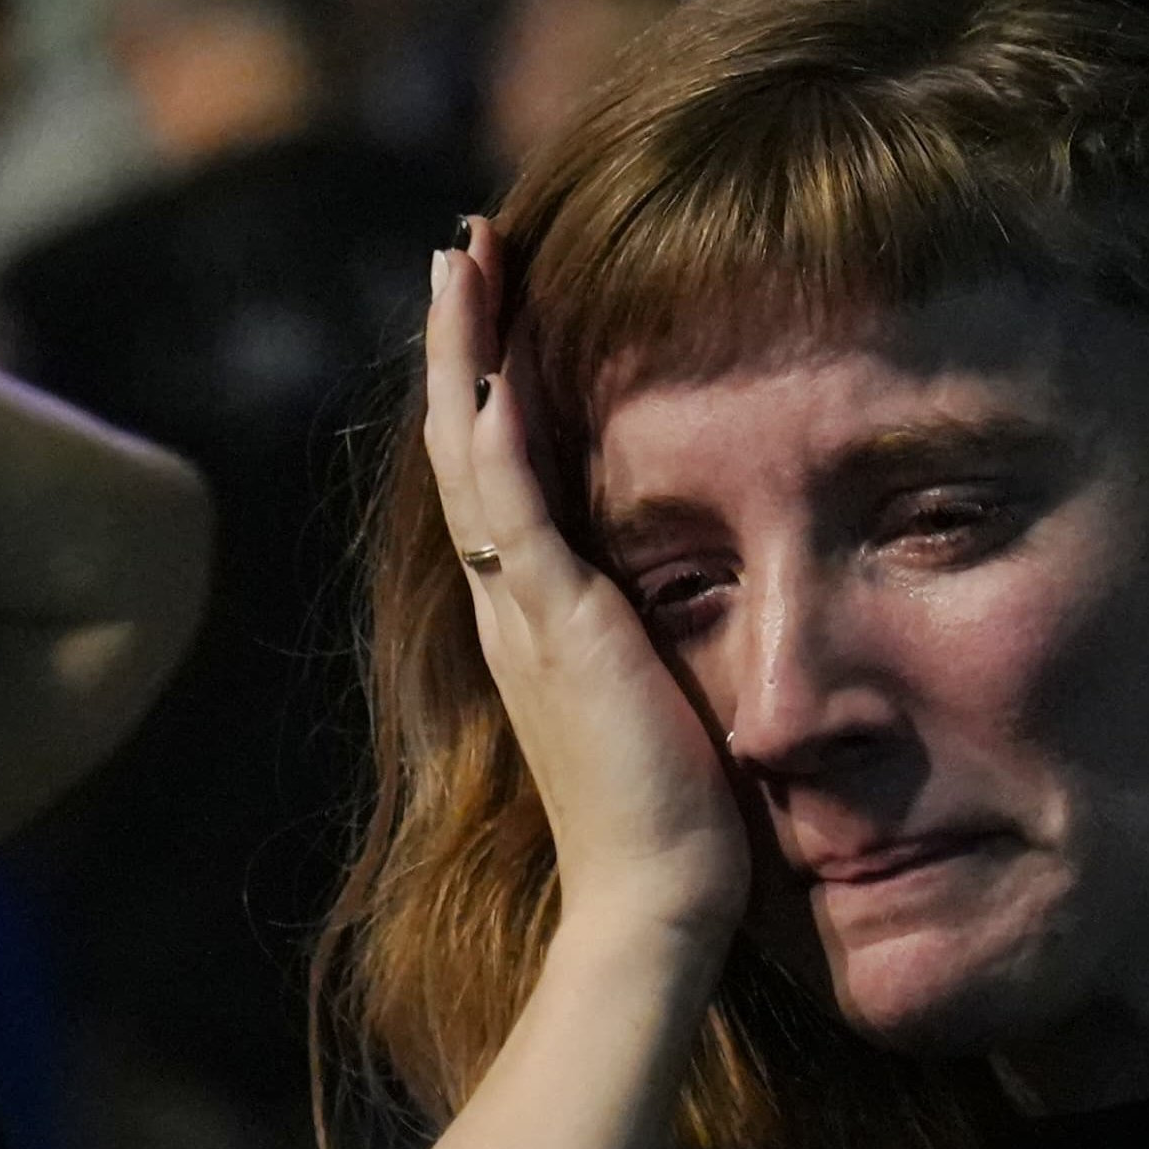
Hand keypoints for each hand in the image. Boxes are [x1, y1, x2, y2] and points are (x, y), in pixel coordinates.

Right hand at [425, 228, 748, 949]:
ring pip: (474, 457)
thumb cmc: (675, 822)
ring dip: (467, 354)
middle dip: (464, 337)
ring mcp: (525, 617)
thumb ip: (654, 639)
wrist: (654, 903)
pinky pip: (515, 521)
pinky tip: (496, 377)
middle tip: (461, 245)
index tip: (495, 300)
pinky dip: (500, 446)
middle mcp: (512, 605)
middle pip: (465, 440)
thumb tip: (686, 600)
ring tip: (462, 263)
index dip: (487, 379)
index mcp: (533, 616)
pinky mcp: (558, 636)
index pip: (498, 472)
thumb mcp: (661, 697)